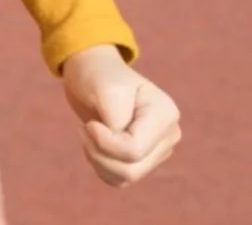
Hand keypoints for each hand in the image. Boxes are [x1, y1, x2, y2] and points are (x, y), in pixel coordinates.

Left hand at [62, 45, 180, 187]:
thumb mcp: (105, 90)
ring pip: (127, 177)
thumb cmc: (98, 75)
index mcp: (165, 113)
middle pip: (132, 168)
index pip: (134, 149)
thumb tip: (126, 151)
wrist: (92, 72)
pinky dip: (101, 167)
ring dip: (98, 160)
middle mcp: (168, 135)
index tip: (89, 124)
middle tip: (84, 129)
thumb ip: (116, 121)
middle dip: (99, 153)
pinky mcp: (143, 160)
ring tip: (87, 135)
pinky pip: (121, 180)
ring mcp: (157, 149)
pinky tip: (94, 145)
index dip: (104, 142)